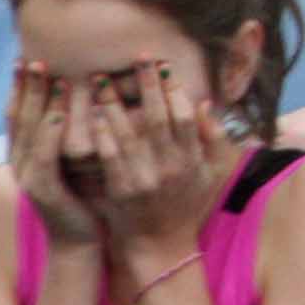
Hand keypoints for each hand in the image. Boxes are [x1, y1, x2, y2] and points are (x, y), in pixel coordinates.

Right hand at [6, 63, 99, 245]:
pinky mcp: (43, 191)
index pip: (19, 115)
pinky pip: (45, 156)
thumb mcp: (75, 161)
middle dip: (25, 87)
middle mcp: (22, 164)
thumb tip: (84, 96)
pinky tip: (59, 113)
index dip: (20, 87)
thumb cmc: (84, 199)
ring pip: (30, 132)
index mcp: (28, 155)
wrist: (81, 243)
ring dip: (38, 102)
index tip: (26, 58)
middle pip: (19, 117)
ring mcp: (29, 178)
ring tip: (48, 76)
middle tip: (32, 58)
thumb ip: (71, 133)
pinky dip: (50, 133)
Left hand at [83, 62, 239, 279]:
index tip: (163, 65)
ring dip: (116, 103)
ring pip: (131, 133)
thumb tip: (203, 102)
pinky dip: (104, 134)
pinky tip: (94, 114)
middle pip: (158, 118)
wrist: (162, 247)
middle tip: (138, 57)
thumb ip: (211, 138)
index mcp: (192, 160)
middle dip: (148, 85)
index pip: (184, 116)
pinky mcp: (123, 191)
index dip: (174, 89)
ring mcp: (146, 180)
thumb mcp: (210, 174)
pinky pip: (111, 157)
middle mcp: (171, 168)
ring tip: (103, 79)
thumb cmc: (187, 207)